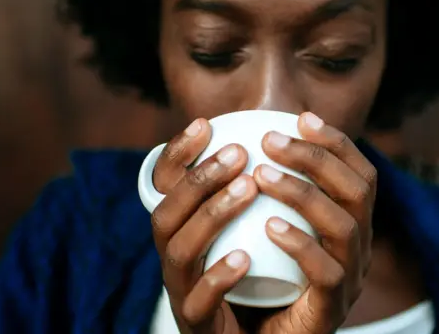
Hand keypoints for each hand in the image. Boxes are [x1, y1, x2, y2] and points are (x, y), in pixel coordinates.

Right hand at [151, 119, 257, 333]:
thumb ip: (255, 194)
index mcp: (182, 233)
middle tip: (238, 153)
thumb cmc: (259, 281)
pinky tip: (243, 258)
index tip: (205, 125)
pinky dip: (216, 277)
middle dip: (199, 179)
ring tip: (247, 188)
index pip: (164, 188)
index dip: (176, 155)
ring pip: (179, 253)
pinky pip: (199, 304)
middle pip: (166, 215)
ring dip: (211, 216)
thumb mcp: (252, 231)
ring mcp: (183, 293)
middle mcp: (175, 260)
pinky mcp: (200, 326)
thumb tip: (274, 141)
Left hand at [253, 112, 376, 333]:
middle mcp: (360, 247)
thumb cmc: (261, 274)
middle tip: (271, 140)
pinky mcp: (332, 310)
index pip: (359, 173)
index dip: (336, 143)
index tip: (302, 118)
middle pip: (358, 191)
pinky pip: (327, 274)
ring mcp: (351, 279)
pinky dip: (300, 245)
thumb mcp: (266, 225)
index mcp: (351, 222)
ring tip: (261, 175)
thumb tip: (248, 135)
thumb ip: (267, 189)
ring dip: (303, 194)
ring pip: (345, 227)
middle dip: (317, 158)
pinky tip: (269, 226)